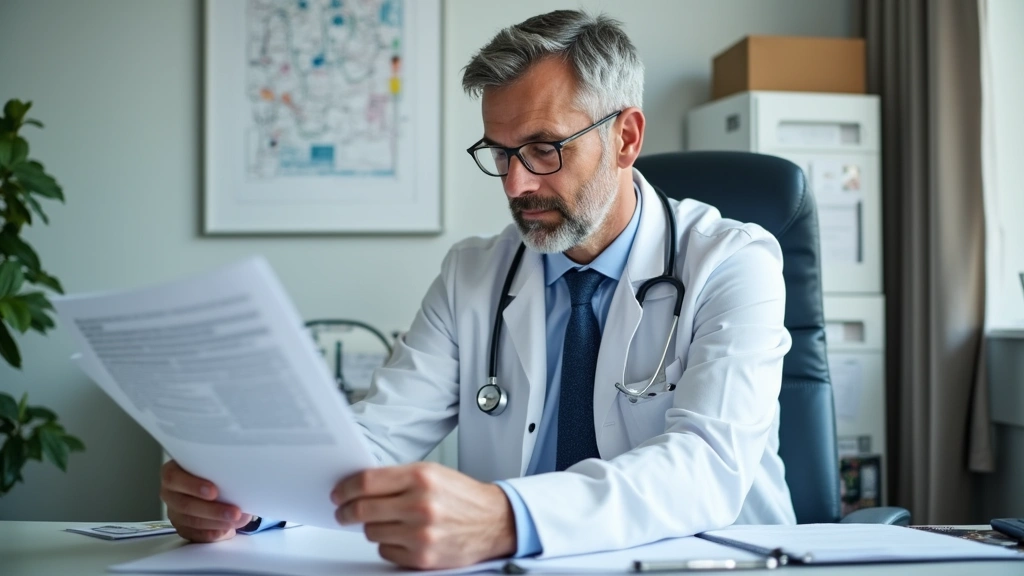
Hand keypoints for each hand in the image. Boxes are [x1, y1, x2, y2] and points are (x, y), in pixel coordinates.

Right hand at [160, 460, 254, 542]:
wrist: (211, 485)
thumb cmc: (211, 471)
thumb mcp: (213, 464)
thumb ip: (219, 468)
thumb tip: (243, 479)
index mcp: (172, 472)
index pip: (174, 478)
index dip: (193, 486)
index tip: (214, 491)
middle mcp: (170, 493)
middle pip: (186, 505)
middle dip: (213, 510)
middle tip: (235, 512)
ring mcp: (174, 512)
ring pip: (192, 521)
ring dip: (217, 523)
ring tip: (237, 521)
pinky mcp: (182, 527)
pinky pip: (195, 534)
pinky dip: (213, 534)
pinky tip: (226, 531)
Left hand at [332, 462, 516, 568]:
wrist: (494, 521)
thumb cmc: (462, 496)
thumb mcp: (432, 473)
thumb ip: (397, 477)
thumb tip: (359, 485)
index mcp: (421, 477)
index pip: (367, 482)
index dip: (346, 488)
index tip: (338, 494)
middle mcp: (420, 504)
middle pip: (363, 509)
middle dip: (347, 511)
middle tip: (343, 511)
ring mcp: (421, 533)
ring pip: (371, 531)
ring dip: (372, 527)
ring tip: (387, 521)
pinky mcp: (422, 557)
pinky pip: (385, 551)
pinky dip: (388, 544)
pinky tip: (402, 536)